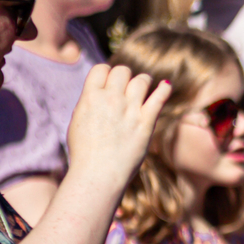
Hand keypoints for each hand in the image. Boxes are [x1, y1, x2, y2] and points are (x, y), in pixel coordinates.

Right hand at [65, 63, 169, 196]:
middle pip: (122, 71)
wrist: (97, 175)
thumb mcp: (77, 122)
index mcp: (90, 97)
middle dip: (124, 76)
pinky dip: (164, 89)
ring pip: (141, 80)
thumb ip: (89, 104)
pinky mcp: (146, 123)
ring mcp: (130, 110)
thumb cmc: (84, 153)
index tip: (109, 82)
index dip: (106, 73)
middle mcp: (111, 99)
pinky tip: (166, 86)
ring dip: (143, 82)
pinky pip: (159, 98)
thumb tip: (98, 93)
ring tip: (144, 87)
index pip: (102, 69)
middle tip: (126, 87)